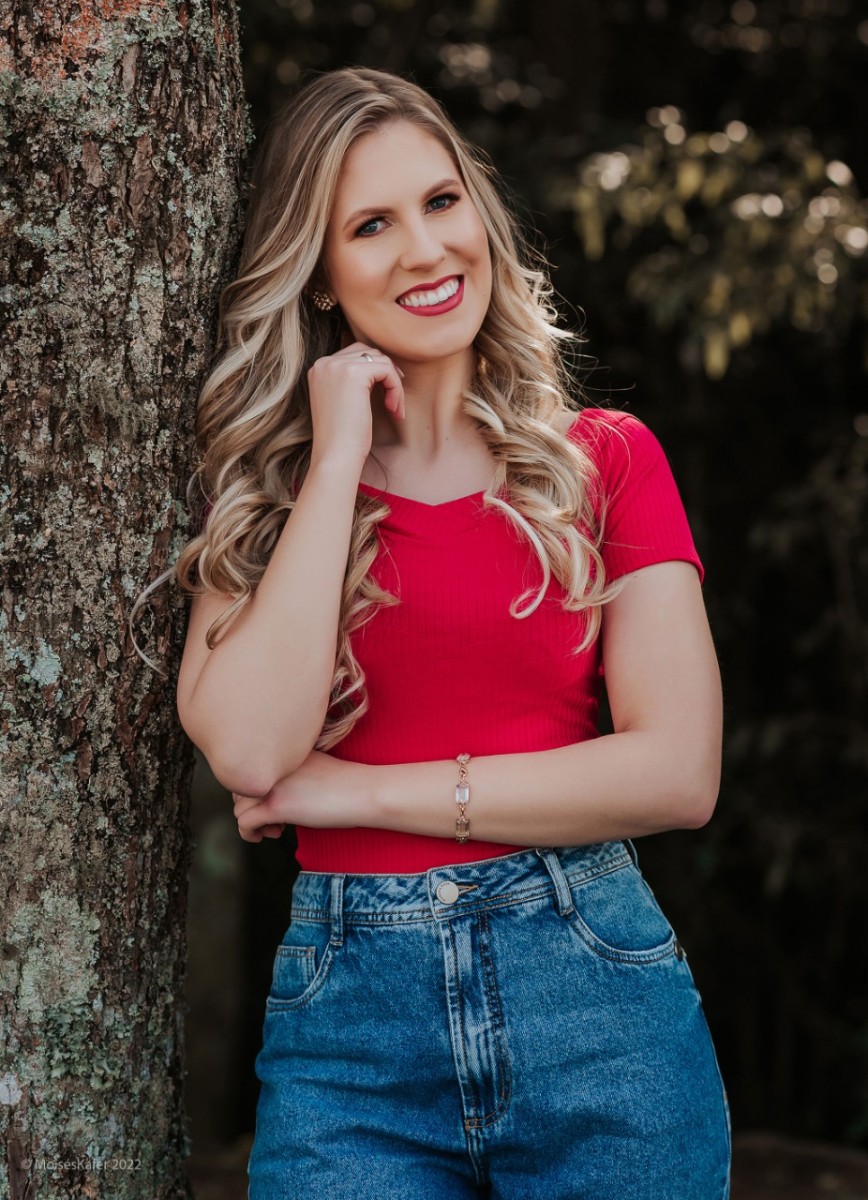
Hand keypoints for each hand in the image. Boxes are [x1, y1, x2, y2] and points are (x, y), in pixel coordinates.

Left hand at [232, 751, 371, 842]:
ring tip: (276, 829)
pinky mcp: (275, 806)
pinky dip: (250, 834)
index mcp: (280, 753)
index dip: (256, 790)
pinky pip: (243, 823)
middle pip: (238, 788)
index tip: (278, 803)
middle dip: (251, 806)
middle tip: (276, 820)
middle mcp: (272, 765)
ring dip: (252, 822)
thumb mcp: (311, 768)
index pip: (249, 769)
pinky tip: (270, 835)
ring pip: (238, 807)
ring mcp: (273, 784)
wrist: (364, 792)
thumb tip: (269, 792)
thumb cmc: (346, 783)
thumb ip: (289, 773)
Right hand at [307, 341, 404, 470]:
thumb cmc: (342, 438)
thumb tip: (382, 366)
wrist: (336, 456)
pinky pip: (387, 370)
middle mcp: (324, 363)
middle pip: (368, 352)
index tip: (388, 395)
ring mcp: (336, 366)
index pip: (354, 355)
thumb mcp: (343, 402)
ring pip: (380, 360)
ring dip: (394, 384)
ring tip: (395, 409)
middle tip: (395, 401)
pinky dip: (397, 389)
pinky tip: (394, 410)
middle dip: (387, 373)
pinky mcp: (353, 374)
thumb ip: (353, 381)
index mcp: (319, 369)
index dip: (377, 372)